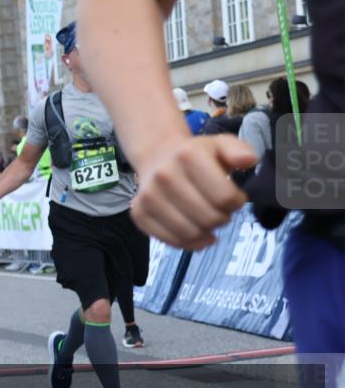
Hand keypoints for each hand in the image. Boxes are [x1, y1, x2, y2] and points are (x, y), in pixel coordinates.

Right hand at [130, 135, 256, 249]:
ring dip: (206, 232)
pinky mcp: (139, 214)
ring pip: (190, 233)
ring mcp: (148, 196)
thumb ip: (238, 150)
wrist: (158, 157)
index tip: (234, 198)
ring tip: (208, 220)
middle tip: (221, 210)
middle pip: (209, 218)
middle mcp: (164, 175)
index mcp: (187, 155)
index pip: (225, 197)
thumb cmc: (195, 156)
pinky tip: (196, 232)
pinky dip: (188, 242)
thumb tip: (249, 160)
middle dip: (222, 218)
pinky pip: (171, 241)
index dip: (237, 203)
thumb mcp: (220, 145)